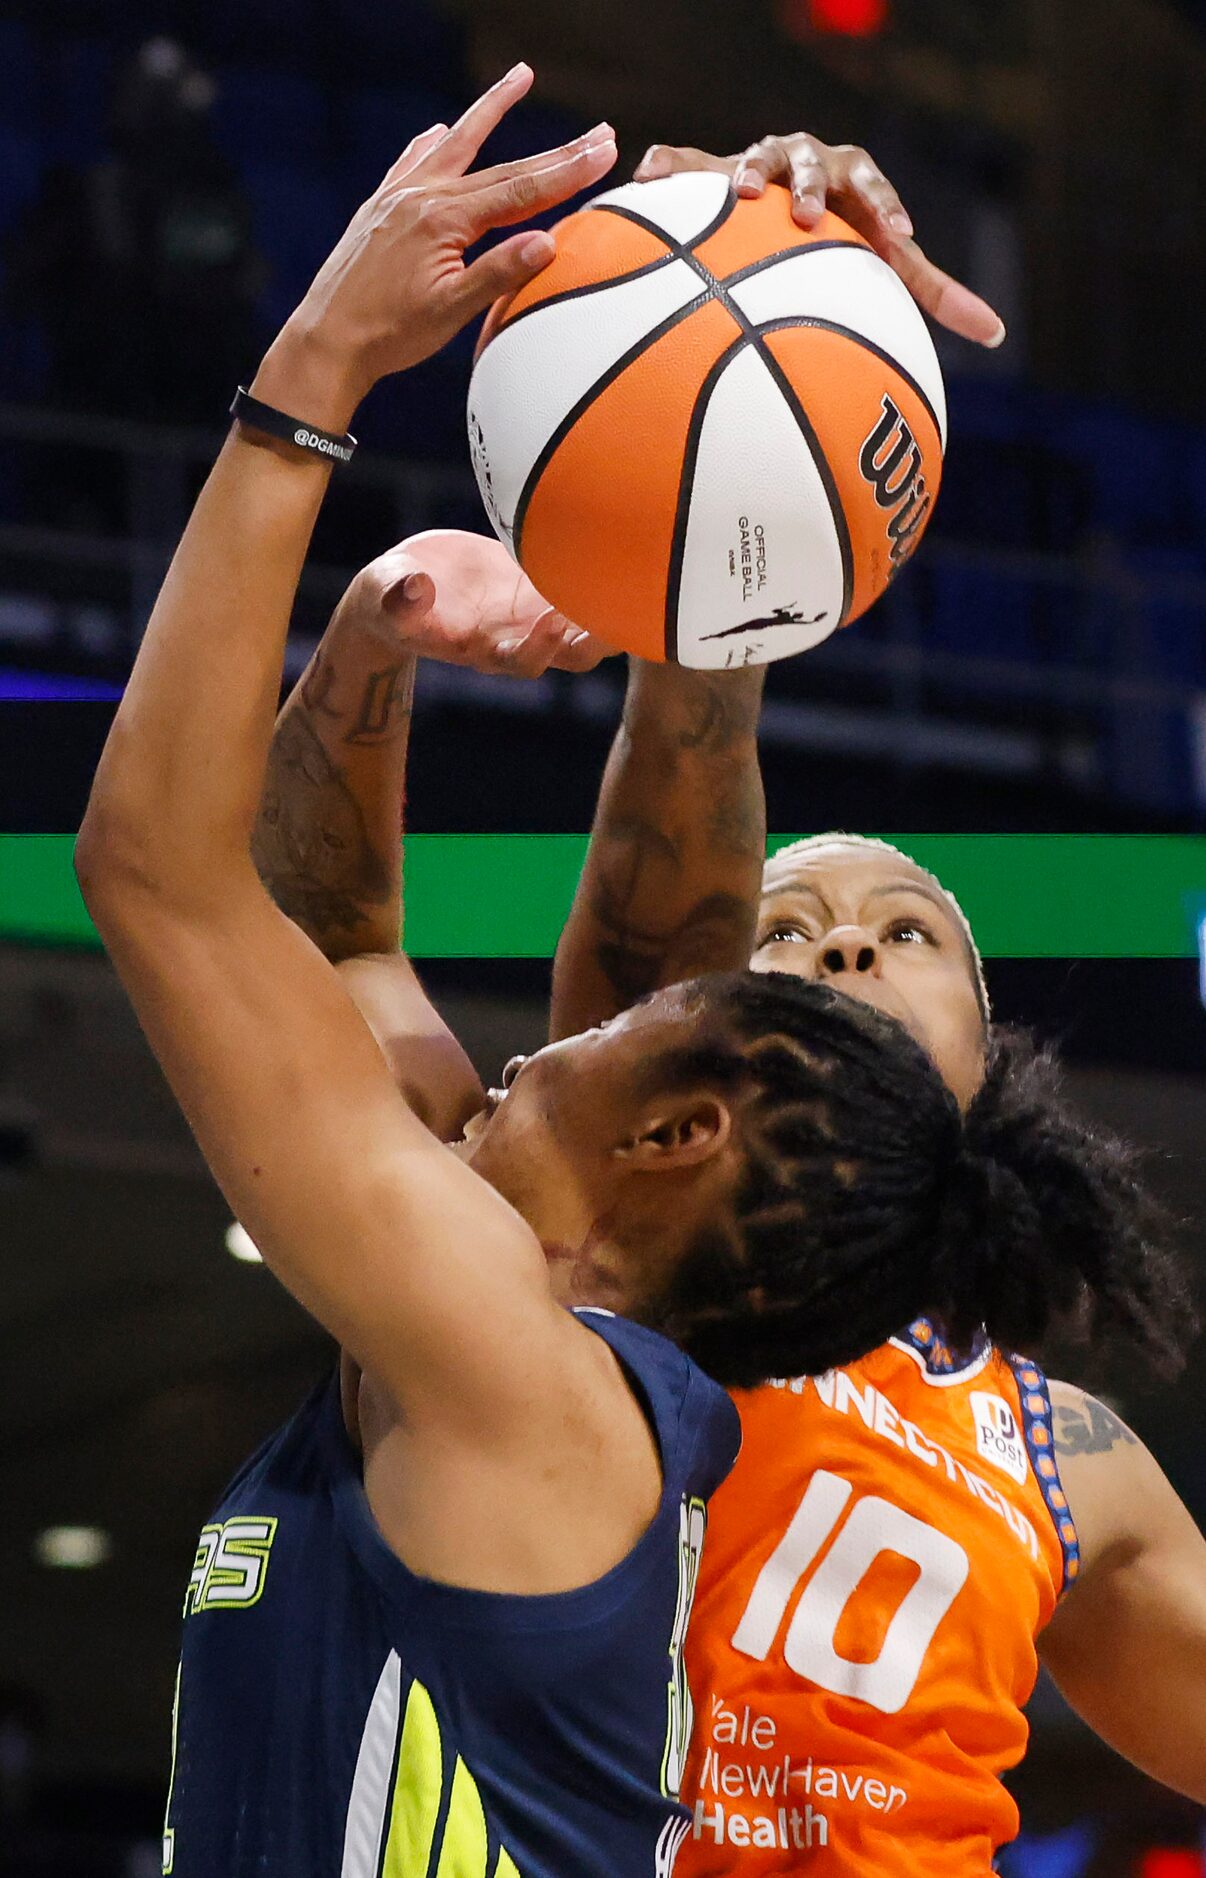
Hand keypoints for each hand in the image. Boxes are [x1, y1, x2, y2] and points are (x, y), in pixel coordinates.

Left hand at [263, 66, 617, 423]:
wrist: (325, 342)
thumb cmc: (388, 335)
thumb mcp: (450, 311)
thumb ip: (498, 274)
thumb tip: (546, 242)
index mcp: (444, 220)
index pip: (520, 190)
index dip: (567, 172)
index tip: (605, 150)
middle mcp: (422, 197)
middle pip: (501, 166)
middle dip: (553, 151)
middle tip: (597, 131)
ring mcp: (398, 198)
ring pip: (454, 146)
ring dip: (489, 111)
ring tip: (517, 78)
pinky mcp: (379, 209)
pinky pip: (412, 162)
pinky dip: (431, 143)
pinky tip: (438, 130)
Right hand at [328, 529, 614, 676]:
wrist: (404, 588)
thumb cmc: (389, 596)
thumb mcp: (384, 594)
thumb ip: (395, 597)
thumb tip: (411, 588)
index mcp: (480, 648)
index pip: (521, 660)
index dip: (540, 647)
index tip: (551, 620)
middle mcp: (516, 639)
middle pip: (569, 655)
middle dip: (596, 640)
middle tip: (622, 613)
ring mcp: (533, 616)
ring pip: (586, 627)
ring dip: (613, 612)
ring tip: (639, 579)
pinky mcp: (541, 588)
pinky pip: (581, 591)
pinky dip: (603, 579)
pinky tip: (628, 550)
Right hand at [634, 132, 1003, 347]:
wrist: (786, 206)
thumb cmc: (845, 239)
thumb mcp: (887, 261)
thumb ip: (934, 291)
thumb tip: (996, 333)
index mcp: (852, 177)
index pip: (875, 187)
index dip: (888, 208)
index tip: (897, 238)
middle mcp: (806, 159)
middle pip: (811, 162)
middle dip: (809, 184)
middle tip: (805, 216)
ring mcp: (757, 160)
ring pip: (754, 156)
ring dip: (746, 171)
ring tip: (737, 195)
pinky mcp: (711, 169)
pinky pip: (684, 162)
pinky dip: (666, 167)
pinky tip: (644, 182)